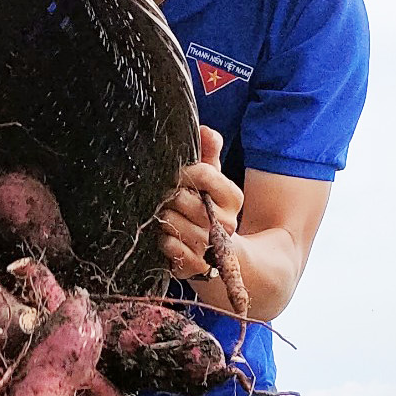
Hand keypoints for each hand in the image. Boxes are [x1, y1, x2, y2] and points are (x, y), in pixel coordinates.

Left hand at [158, 127, 242, 280]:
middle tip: (164, 198)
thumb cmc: (207, 206)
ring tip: (162, 217)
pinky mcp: (198, 266)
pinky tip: (165, 237)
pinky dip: (166, 242)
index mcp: (233, 197)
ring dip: (164, 219)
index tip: (175, 175)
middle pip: (186, 200)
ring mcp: (212, 246)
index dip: (183, 172)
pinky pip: (175, 251)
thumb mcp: (211, 179)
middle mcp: (227, 223)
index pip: (204, 174)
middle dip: (169, 197)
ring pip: (177, 225)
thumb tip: (205, 130)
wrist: (215, 252)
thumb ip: (209, 153)